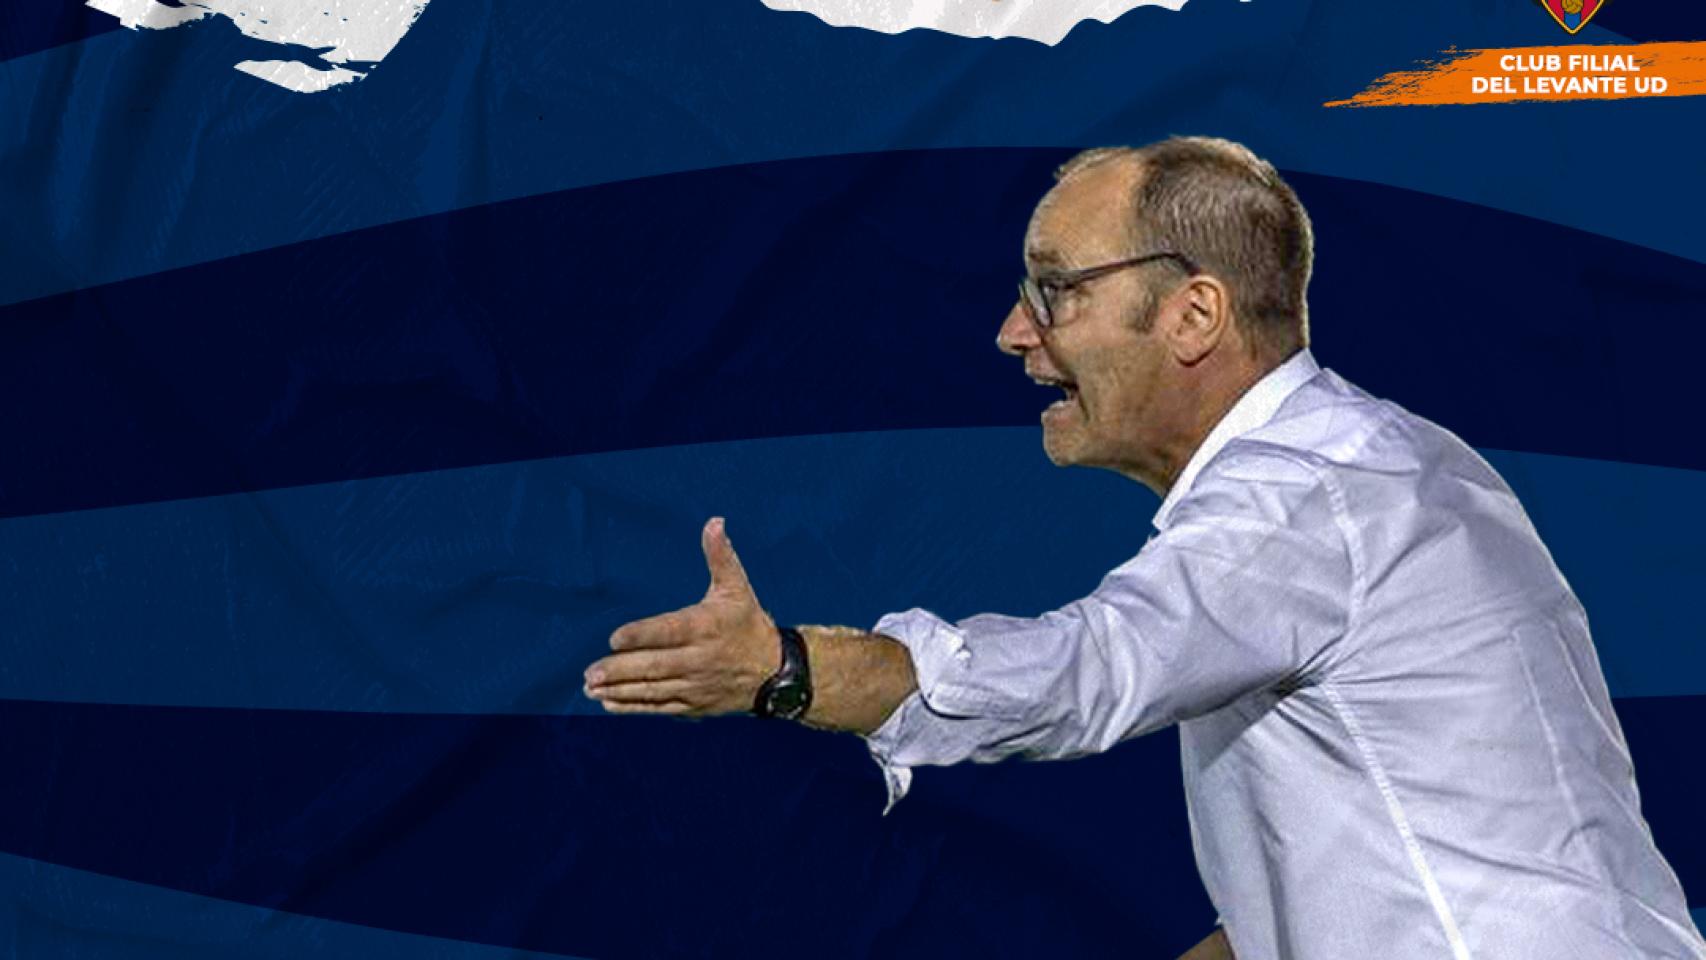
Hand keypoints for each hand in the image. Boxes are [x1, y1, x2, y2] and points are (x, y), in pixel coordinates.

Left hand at [584, 518, 779, 715]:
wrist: (775, 673)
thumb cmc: (749, 625)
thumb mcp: (737, 588)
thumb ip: (720, 556)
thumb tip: (714, 522)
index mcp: (705, 627)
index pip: (669, 631)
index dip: (642, 635)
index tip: (615, 638)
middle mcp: (699, 658)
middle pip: (655, 665)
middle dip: (620, 670)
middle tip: (589, 672)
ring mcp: (695, 684)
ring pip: (653, 688)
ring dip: (619, 690)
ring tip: (590, 688)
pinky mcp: (694, 704)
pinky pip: (659, 706)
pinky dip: (634, 706)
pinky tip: (609, 703)